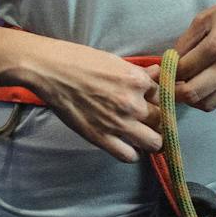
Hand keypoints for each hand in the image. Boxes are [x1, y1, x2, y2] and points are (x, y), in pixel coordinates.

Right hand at [27, 40, 163, 163]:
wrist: (51, 71)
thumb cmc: (81, 60)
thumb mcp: (115, 61)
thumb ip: (138, 73)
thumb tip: (156, 74)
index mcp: (137, 80)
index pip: (163, 95)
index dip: (158, 99)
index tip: (152, 102)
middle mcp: (133, 103)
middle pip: (162, 120)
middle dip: (158, 120)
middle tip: (151, 120)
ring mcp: (118, 123)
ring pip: (153, 142)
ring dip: (151, 140)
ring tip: (144, 136)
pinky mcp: (101, 138)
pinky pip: (129, 156)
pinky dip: (132, 153)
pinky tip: (128, 146)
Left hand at [166, 0, 215, 113]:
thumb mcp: (206, 17)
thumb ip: (185, 41)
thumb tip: (169, 61)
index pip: (182, 70)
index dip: (165, 73)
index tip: (157, 72)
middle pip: (191, 94)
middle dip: (172, 92)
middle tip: (164, 85)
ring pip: (206, 104)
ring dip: (190, 100)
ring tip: (182, 87)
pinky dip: (206, 97)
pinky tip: (200, 84)